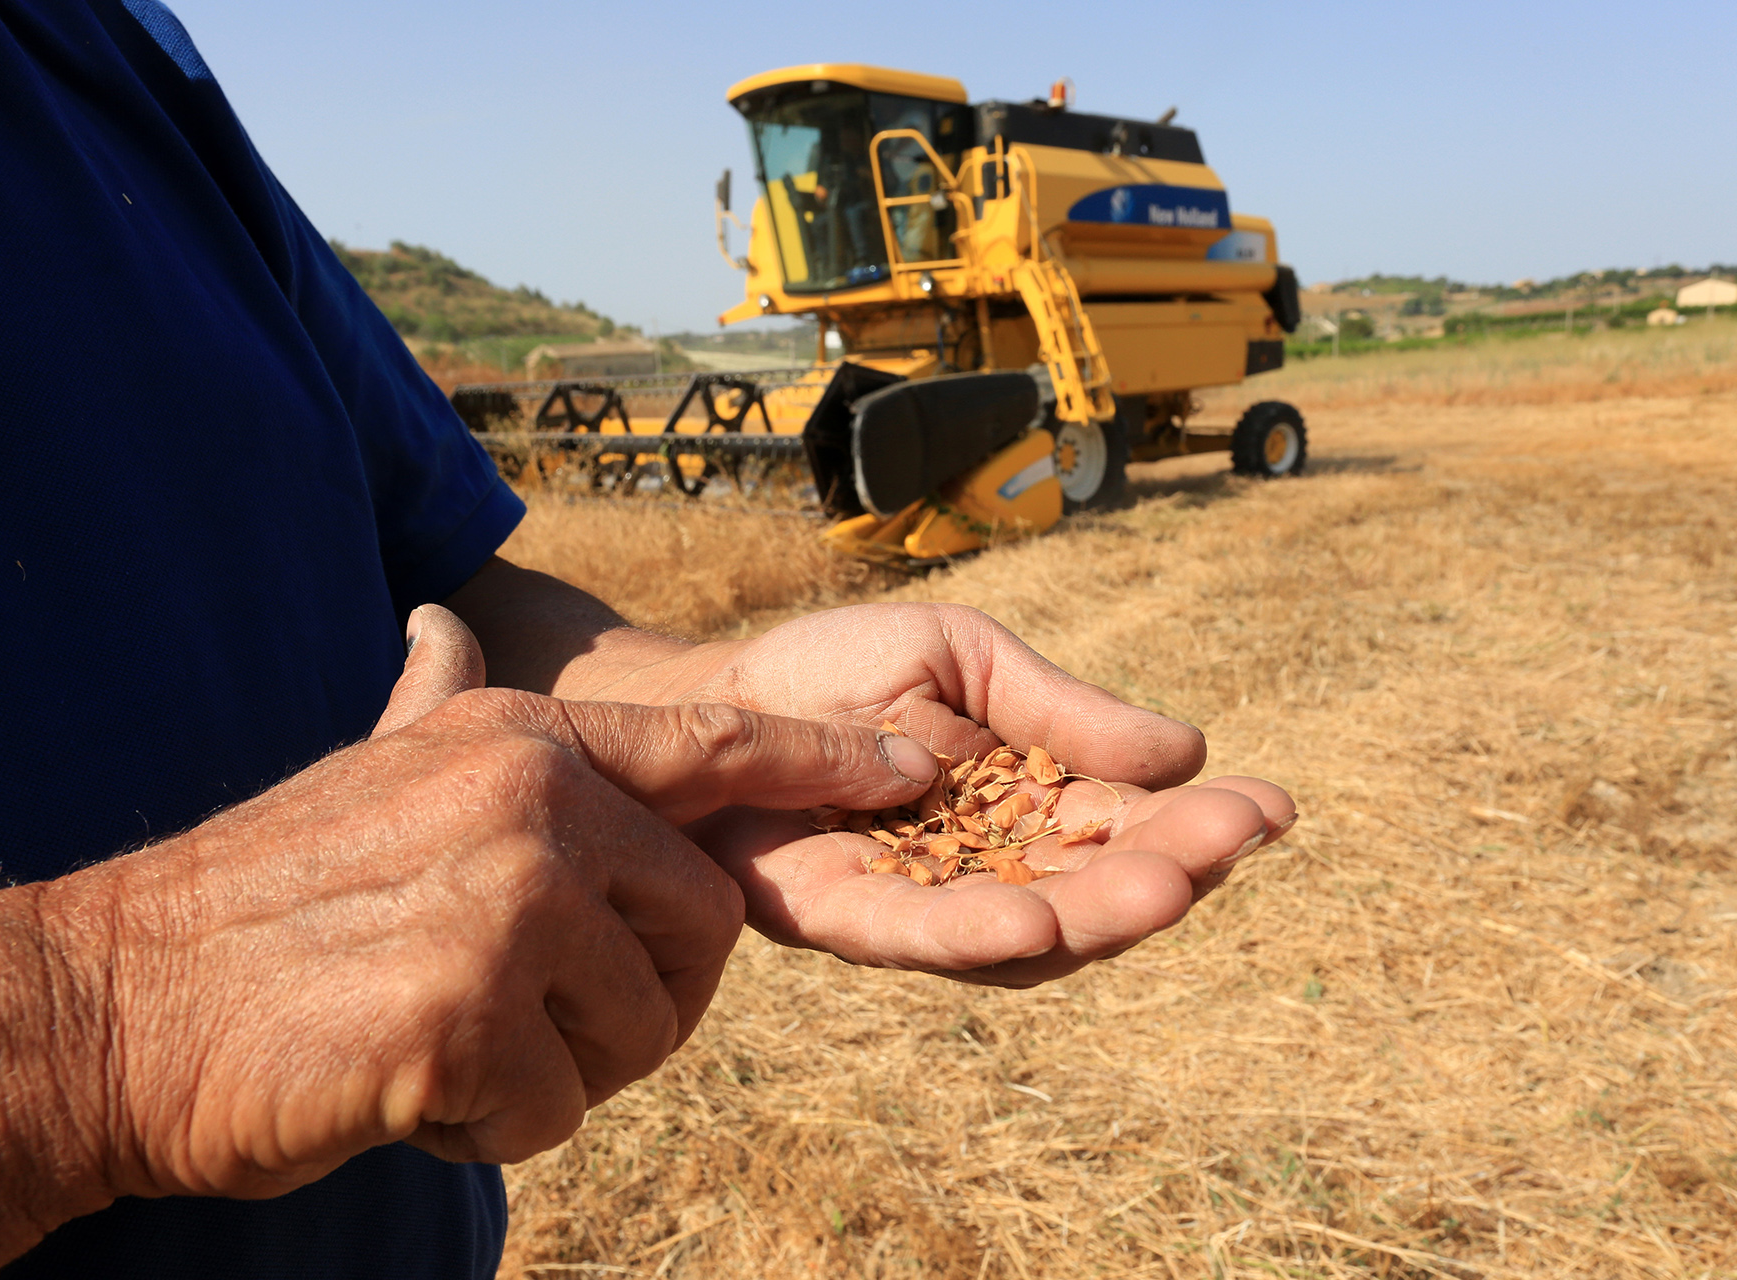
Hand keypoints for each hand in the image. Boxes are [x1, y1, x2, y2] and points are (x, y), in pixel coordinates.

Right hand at [40, 607, 945, 1199]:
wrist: (116, 1005)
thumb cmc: (255, 901)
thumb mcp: (367, 773)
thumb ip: (434, 710)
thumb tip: (437, 623)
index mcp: (518, 742)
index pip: (711, 746)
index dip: (823, 765)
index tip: (915, 771)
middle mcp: (531, 802)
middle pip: (703, 925)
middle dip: (644, 999)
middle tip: (534, 1024)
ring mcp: (505, 904)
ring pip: (639, 1029)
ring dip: (555, 1071)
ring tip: (444, 1043)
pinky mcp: (470, 1017)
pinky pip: (558, 1107)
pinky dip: (494, 1125)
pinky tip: (408, 1086)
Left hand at [670, 603, 1296, 985]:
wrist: (714, 693)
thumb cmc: (839, 672)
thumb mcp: (967, 659)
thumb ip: (1062, 710)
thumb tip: (1188, 750)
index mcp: (1030, 807)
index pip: (1130, 828)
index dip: (1200, 825)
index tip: (1272, 806)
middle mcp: (988, 872)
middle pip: (1094, 894)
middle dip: (1166, 873)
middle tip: (1229, 846)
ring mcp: (920, 905)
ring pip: (1026, 935)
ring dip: (1093, 918)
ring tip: (1165, 887)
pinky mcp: (840, 919)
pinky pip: (914, 937)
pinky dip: (972, 937)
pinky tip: (1031, 928)